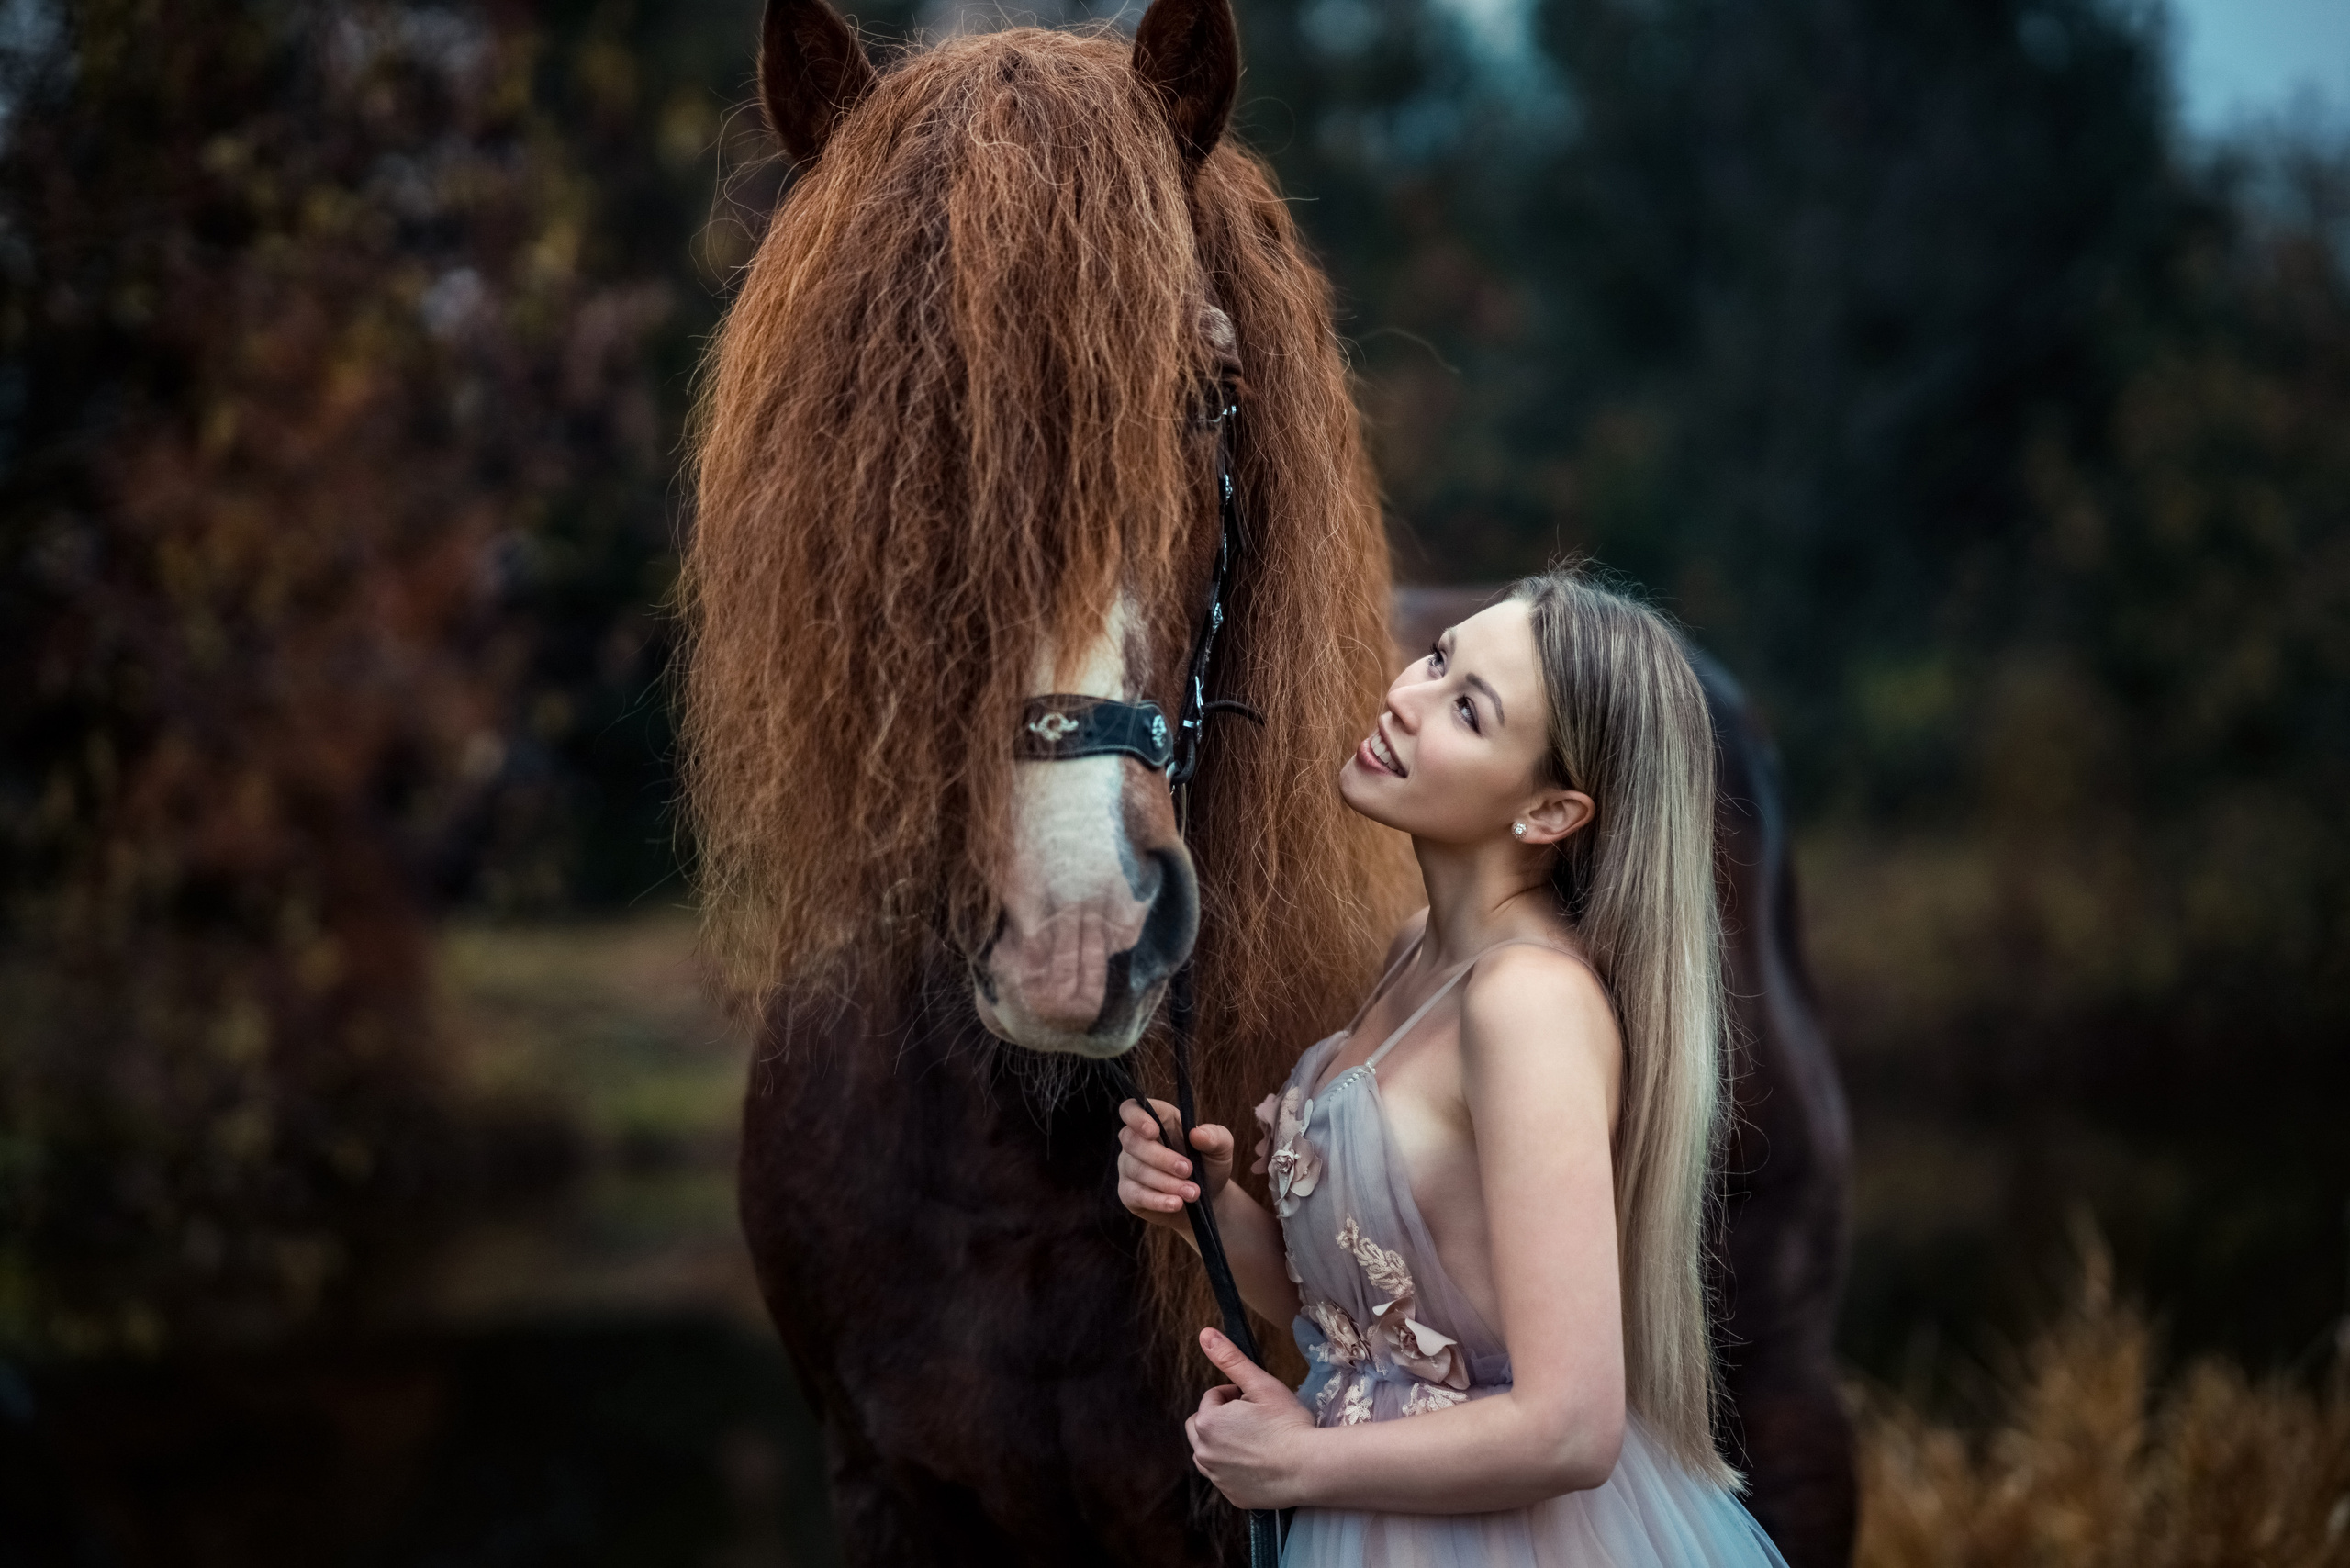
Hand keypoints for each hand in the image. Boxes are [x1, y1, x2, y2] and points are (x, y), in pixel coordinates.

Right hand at [1117, 1098, 1233, 1233]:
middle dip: (1161, 1158)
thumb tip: (1196, 1134)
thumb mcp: (1221, 1149)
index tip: (1153, 1131)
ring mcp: (1129, 1166)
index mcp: (1158, 1120)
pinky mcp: (1128, 1193)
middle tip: (1188, 1170)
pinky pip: (1135, 1194)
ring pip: (1137, 1170)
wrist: (1207, 1201)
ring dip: (1166, 1182)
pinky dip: (1157, 1200)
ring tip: (1192, 1193)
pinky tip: (1175, 1203)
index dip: (1137, 1117)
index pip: (1132, 1109)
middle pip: (1132, 1141)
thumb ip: (1214, 1136)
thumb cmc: (1209, 1166)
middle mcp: (1137, 1141)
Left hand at [1185, 1328, 1317, 1508]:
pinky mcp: (1231, 1496)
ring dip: (1224, 1444)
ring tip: (1255, 1440)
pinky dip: (1235, 1469)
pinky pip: (1225, 1477)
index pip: (1212, 1398)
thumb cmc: (1287, 1423)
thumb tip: (1205, 1334)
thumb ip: (1230, 1359)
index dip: (1235, 1395)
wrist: (1309, 1468)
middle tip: (1253, 1419)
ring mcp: (1217, 1478)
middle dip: (1221, 1419)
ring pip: (1210, 1453)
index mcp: (1207, 1422)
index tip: (1256, 1402)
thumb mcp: (1261, 1384)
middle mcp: (1203, 1452)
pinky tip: (1259, 1463)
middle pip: (1202, 1425)